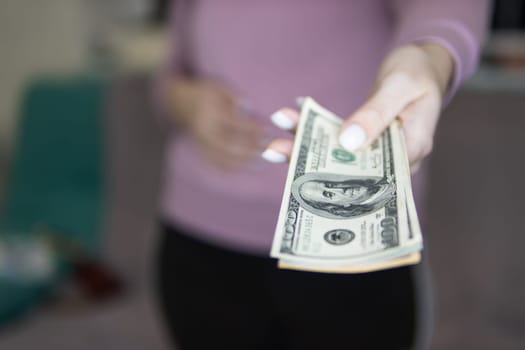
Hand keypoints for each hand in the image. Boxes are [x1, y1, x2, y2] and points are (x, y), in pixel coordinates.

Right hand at [167, 78, 264, 169]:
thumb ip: (233, 96)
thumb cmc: (207, 95)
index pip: (233, 123)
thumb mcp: (219, 86)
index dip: (252, 129)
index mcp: (209, 113)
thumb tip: (248, 107)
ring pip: (224, 158)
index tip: (267, 131)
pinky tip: (250, 166)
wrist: (183, 106)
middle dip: (250, 149)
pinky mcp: (202, 152)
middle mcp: (204, 131)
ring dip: (245, 162)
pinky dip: (235, 168)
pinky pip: (218, 164)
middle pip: (229, 145)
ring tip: (263, 160)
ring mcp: (202, 144)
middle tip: (268, 149)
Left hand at [262, 43, 453, 172]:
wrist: (422, 61)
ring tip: (273, 140)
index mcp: (411, 151)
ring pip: (336, 155)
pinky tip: (293, 118)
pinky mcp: (363, 139)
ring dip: (304, 145)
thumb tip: (348, 143)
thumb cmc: (419, 70)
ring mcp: (376, 150)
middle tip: (274, 151)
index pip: (373, 176)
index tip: (303, 171)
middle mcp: (393, 158)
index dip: (337, 177)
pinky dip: (314, 129)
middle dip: (308, 162)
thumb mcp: (400, 86)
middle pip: (348, 169)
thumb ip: (376, 114)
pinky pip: (336, 139)